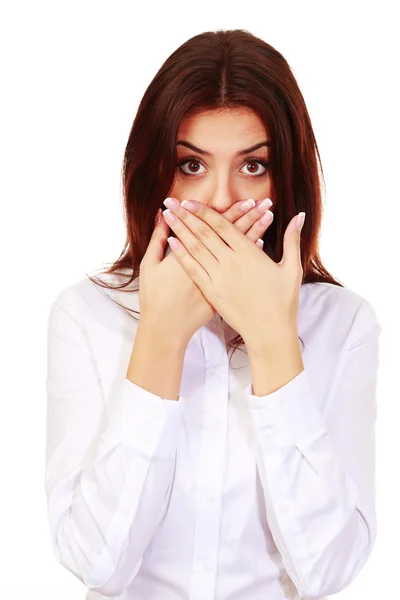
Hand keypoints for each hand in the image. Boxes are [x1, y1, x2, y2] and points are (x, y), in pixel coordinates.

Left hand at [162, 198, 304, 348]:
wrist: (270, 332)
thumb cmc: (283, 301)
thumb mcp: (291, 268)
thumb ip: (292, 239)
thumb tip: (300, 215)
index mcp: (249, 253)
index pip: (222, 225)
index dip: (204, 211)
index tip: (189, 201)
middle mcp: (231, 262)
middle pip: (204, 233)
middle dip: (185, 215)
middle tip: (170, 202)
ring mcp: (219, 277)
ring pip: (195, 248)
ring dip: (180, 230)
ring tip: (167, 216)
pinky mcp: (212, 292)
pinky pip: (193, 269)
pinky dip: (181, 254)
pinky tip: (171, 242)